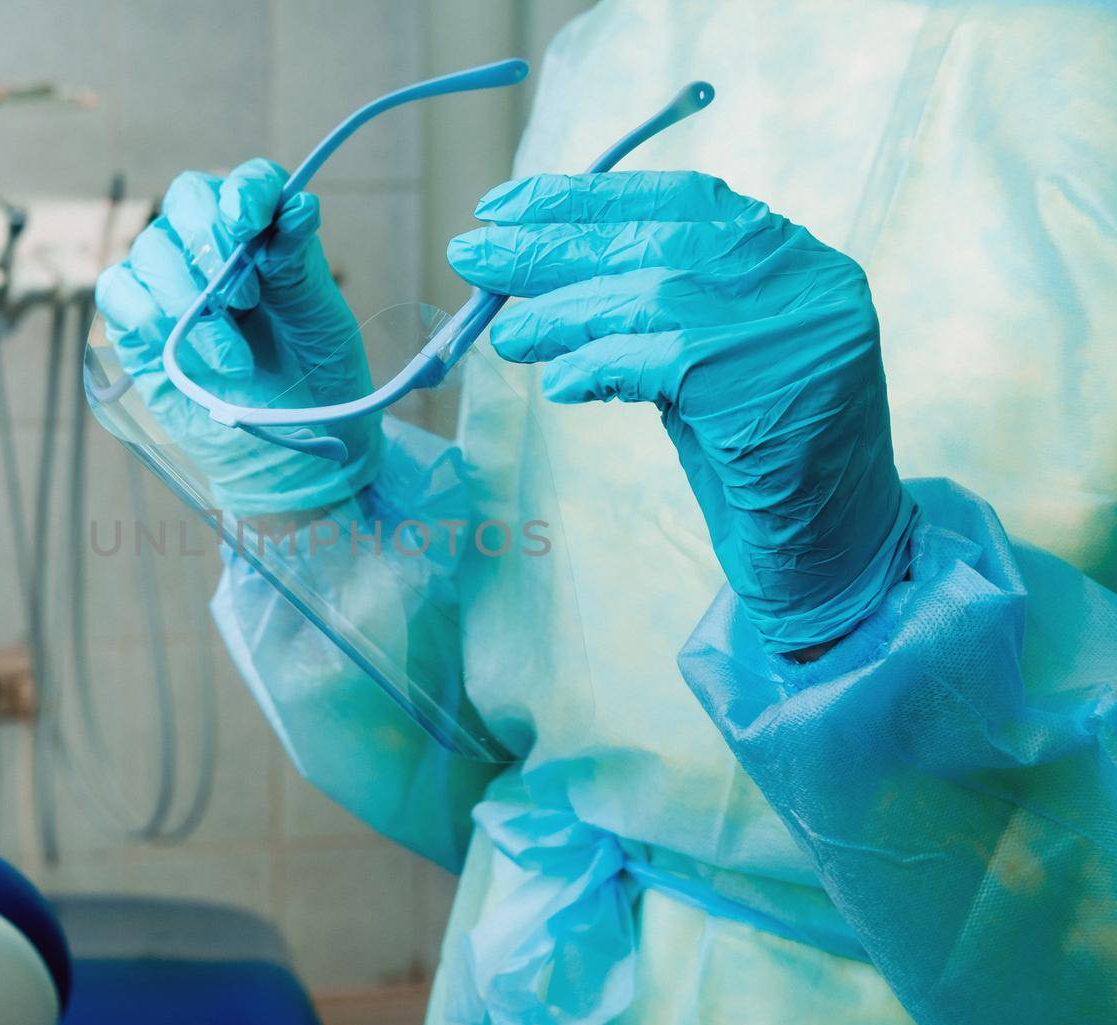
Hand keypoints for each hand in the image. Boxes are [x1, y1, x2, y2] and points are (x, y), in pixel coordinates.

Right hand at [96, 158, 380, 515]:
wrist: (295, 455)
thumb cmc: (316, 384)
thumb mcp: (321, 324)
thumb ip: (300, 267)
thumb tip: (296, 208)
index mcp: (266, 237)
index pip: (248, 184)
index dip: (246, 191)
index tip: (252, 222)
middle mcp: (213, 250)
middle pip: (186, 200)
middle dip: (211, 242)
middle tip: (245, 300)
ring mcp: (171, 285)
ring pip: (152, 249)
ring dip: (189, 297)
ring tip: (232, 356)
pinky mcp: (138, 326)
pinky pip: (118, 292)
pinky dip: (145, 311)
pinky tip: (177, 345)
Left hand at [448, 171, 916, 651]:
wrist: (833, 550)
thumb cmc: (757, 455)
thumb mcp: (706, 358)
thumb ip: (649, 307)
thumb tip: (532, 274)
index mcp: (788, 256)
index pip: (676, 198)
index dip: (584, 197)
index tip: (504, 203)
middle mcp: (799, 277)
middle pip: (654, 241)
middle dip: (550, 245)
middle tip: (469, 256)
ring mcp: (788, 329)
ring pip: (648, 296)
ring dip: (560, 313)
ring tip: (505, 337)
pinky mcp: (762, 386)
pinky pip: (653, 361)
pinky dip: (595, 366)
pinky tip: (560, 384)